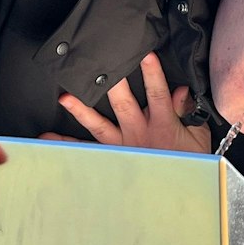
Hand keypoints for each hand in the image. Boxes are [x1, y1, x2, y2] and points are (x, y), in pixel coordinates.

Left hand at [42, 53, 211, 152]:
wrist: (180, 187)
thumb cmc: (190, 158)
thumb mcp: (196, 134)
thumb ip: (186, 111)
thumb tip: (180, 91)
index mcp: (162, 124)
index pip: (157, 95)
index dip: (153, 76)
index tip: (147, 56)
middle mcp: (138, 133)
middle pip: (123, 106)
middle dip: (114, 86)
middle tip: (101, 68)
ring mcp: (123, 145)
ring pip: (99, 126)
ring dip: (81, 111)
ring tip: (65, 99)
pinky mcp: (112, 154)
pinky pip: (86, 149)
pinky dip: (66, 144)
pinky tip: (47, 139)